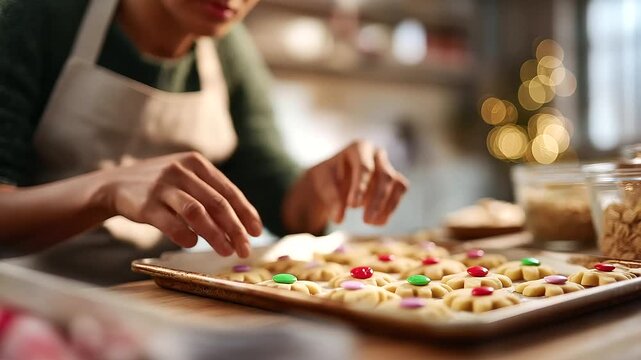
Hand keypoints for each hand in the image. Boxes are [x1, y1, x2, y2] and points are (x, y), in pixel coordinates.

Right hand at [97, 152, 261, 256]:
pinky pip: (170, 223)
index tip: (257, 231)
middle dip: (235, 228)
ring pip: (197, 212)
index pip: (228, 190)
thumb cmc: (161, 186)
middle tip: (245, 248)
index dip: (245, 212)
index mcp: (196, 163)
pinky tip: (193, 245)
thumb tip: (242, 224)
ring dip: (215, 234)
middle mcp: (181, 171)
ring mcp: (162, 186)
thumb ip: (209, 194)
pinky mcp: (145, 204)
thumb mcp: (186, 179)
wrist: (115, 184)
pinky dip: (185, 235)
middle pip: (217, 203)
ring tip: (226, 251)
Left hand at [300, 140, 408, 227]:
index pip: (364, 166)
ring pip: (397, 184)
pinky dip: (391, 208)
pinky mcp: (395, 180)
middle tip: (366, 221)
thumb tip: (339, 217)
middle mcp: (377, 154)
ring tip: (371, 222)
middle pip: (385, 175)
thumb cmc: (329, 177)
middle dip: (376, 200)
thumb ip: (331, 197)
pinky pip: (399, 193)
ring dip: (387, 205)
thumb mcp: (323, 183)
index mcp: (359, 148)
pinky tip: (378, 221)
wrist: (335, 179)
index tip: (353, 206)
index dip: (361, 187)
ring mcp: (388, 166)